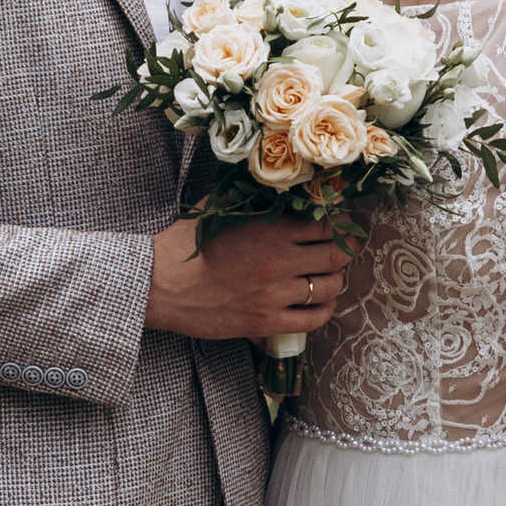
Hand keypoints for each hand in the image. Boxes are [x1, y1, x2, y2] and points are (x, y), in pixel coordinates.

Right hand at [146, 215, 346, 345]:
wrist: (160, 284)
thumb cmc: (186, 243)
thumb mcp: (219, 206)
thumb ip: (251, 195)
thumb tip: (278, 182)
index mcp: (270, 228)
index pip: (328, 224)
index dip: (341, 224)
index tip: (341, 225)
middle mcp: (279, 260)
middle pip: (337, 256)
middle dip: (345, 252)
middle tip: (342, 250)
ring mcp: (275, 295)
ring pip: (329, 287)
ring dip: (334, 281)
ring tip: (327, 277)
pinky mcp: (266, 323)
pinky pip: (314, 319)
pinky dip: (324, 310)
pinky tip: (318, 303)